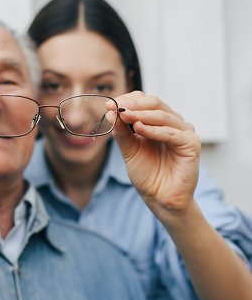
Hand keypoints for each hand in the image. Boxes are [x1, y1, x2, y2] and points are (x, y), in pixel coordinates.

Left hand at [107, 91, 200, 219]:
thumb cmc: (147, 175)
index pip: (145, 102)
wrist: (160, 198)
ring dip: (141, 115)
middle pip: (154, 104)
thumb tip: (110, 112)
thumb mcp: (129, 150)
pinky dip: (154, 130)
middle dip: (133, 105)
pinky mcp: (192, 144)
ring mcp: (184, 132)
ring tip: (125, 115)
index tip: (108, 105)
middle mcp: (172, 123)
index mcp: (157, 122)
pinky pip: (172, 133)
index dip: (127, 100)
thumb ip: (121, 133)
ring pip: (163, 116)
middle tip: (116, 107)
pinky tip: (139, 129)